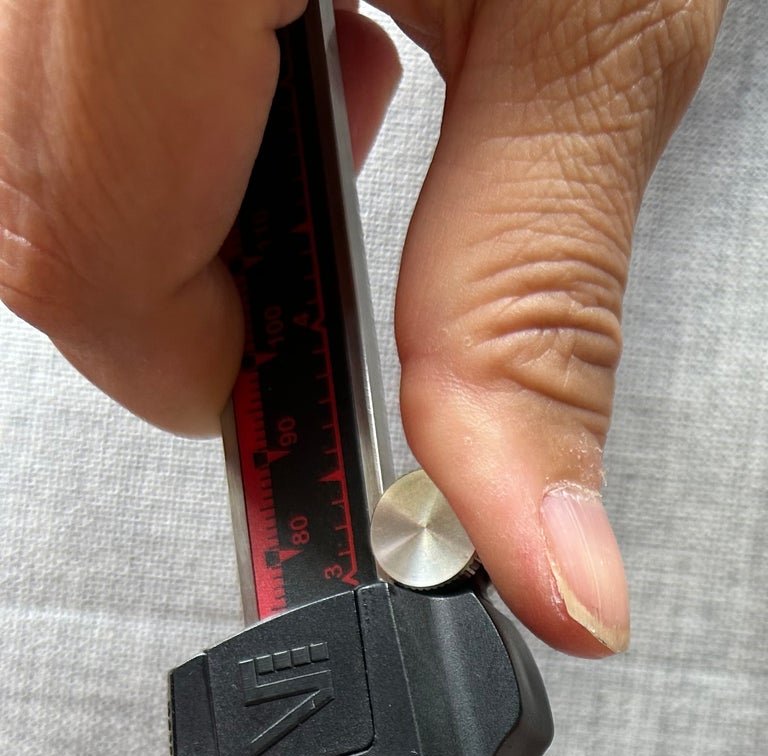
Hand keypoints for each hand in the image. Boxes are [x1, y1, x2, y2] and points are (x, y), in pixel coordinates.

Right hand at [0, 0, 724, 654]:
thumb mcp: (596, 26)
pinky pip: (63, 47)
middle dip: (198, 291)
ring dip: (188, 183)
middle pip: (40, 217)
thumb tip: (550, 571)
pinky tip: (309, 37)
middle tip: (345, 264)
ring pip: (36, 139)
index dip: (221, 386)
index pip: (89, 263)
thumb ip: (542, 305)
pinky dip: (180, 90)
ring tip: (344, 104)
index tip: (338, 429)